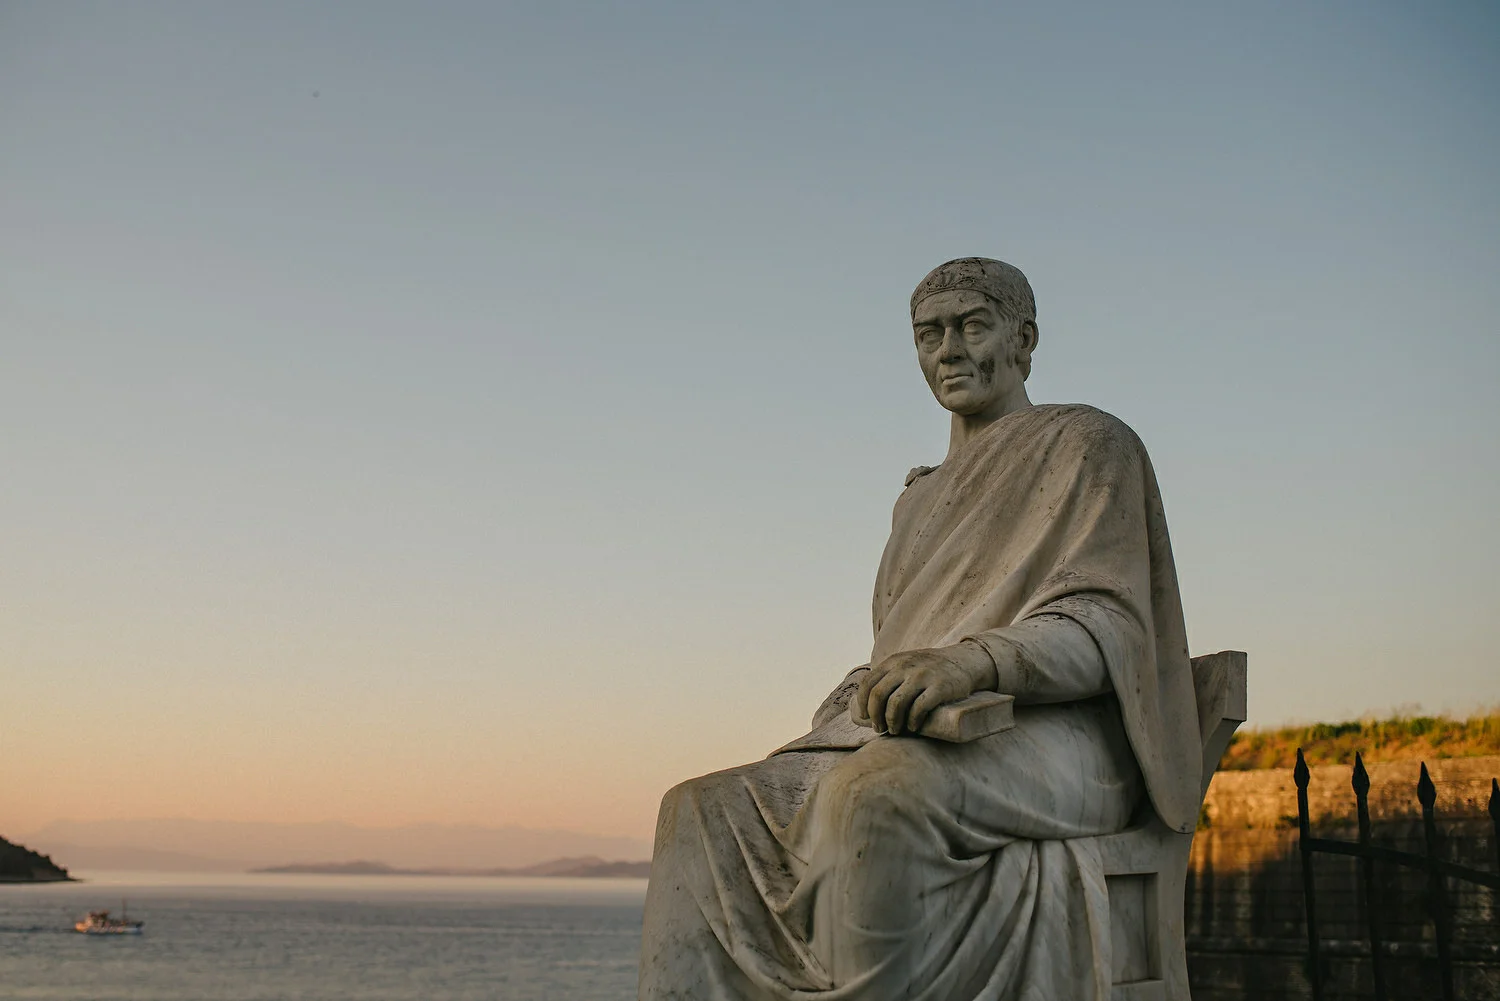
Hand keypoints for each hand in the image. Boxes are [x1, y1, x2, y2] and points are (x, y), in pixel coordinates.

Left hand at [856, 642, 996, 735]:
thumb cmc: (929, 670)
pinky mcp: (940, 687)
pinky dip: (913, 721)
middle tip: (880, 728)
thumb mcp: (906, 664)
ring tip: (896, 731)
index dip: (863, 704)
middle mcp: (905, 666)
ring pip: (896, 703)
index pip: (868, 683)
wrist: (964, 661)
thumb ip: (889, 677)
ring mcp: (922, 676)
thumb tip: (866, 705)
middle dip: (876, 716)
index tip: (866, 718)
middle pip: (879, 695)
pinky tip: (914, 727)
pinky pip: (919, 708)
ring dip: (892, 722)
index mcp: (893, 662)